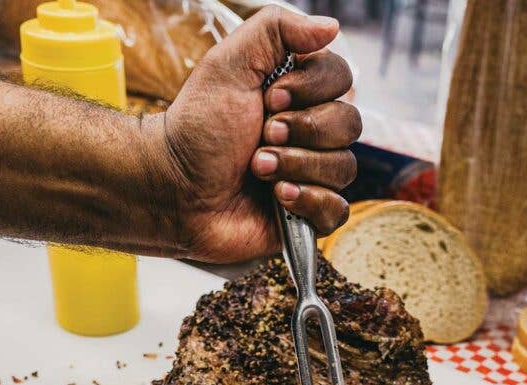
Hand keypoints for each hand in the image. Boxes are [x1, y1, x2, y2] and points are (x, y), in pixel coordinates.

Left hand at [146, 5, 360, 262]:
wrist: (177, 188)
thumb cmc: (198, 128)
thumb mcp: (230, 63)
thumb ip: (277, 30)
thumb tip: (332, 26)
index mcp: (299, 94)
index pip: (343, 79)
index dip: (311, 89)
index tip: (270, 98)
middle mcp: (312, 133)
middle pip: (349, 123)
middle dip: (302, 130)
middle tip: (262, 135)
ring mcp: (313, 175)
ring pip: (344, 167)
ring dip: (296, 165)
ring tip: (258, 169)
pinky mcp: (309, 215)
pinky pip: (337, 210)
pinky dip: (308, 201)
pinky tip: (277, 198)